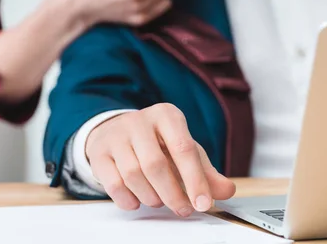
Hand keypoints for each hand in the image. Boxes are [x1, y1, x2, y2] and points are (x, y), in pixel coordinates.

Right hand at [86, 103, 235, 215]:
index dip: (195, 180)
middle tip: (183, 209)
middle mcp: (141, 121)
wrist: (118, 132)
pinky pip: (112, 183)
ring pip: (133, 174)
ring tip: (160, 201)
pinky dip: (128, 199)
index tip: (203, 203)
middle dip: (172, 194)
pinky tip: (138, 201)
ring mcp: (117, 135)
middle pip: (156, 165)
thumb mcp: (185, 151)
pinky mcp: (99, 152)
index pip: (184, 149)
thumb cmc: (158, 143)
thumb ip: (207, 172)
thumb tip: (227, 190)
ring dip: (151, 197)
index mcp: (168, 116)